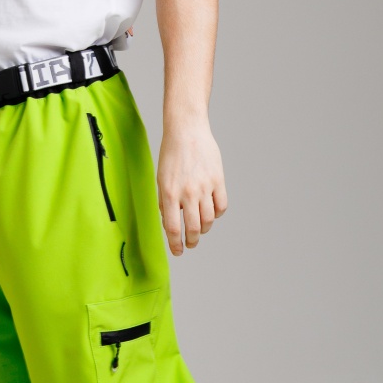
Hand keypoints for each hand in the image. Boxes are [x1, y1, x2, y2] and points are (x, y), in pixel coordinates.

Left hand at [157, 117, 227, 255]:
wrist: (187, 131)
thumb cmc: (171, 155)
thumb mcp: (161, 179)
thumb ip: (165, 202)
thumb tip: (170, 225)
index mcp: (169, 193)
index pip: (173, 228)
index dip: (176, 245)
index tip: (178, 252)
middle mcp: (187, 192)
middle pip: (193, 228)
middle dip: (191, 241)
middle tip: (190, 244)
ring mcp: (204, 187)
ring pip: (209, 220)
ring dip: (204, 230)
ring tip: (200, 230)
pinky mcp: (218, 180)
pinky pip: (221, 206)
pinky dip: (217, 215)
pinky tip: (211, 213)